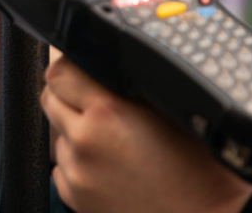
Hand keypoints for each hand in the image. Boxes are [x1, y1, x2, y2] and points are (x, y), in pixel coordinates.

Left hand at [41, 56, 251, 212]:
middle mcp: (84, 142)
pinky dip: (77, 158)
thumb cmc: (201, 169)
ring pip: (56, 131)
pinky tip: (108, 163)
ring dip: (74, 127)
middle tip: (100, 99)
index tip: (84, 66)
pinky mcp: (74, 197)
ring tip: (113, 137)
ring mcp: (76, 173)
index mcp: (107, 113)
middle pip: (51, 97)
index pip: (60, 71)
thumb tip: (100, 53)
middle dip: (70, 93)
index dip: (72, 63)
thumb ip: (130, 77)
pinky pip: (62, 164)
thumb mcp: (171, 107)